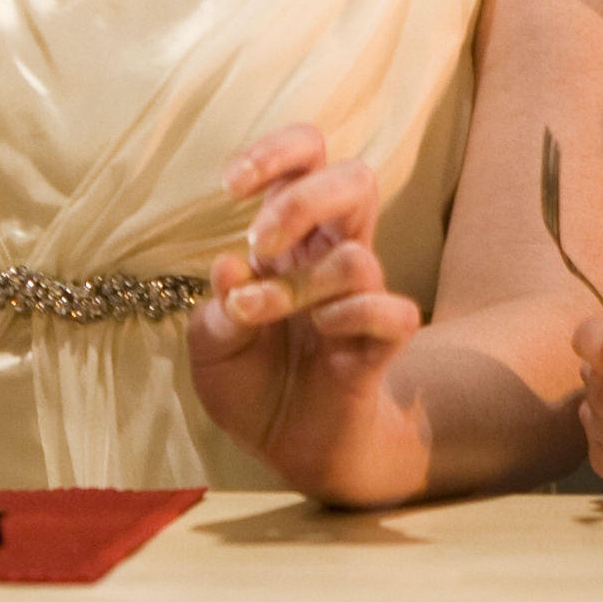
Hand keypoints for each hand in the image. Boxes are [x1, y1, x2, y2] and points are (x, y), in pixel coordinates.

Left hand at [185, 123, 425, 503]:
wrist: (289, 449)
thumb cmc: (250, 383)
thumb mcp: (209, 346)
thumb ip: (215, 308)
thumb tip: (230, 266)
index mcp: (289, 239)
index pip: (308, 158)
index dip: (278, 151)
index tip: (230, 185)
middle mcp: (330, 256)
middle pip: (356, 179)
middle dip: (302, 200)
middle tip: (260, 243)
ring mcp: (361, 299)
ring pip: (356, 257)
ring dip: (294, 286)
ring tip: (253, 316)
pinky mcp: (382, 345)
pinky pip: (393, 311)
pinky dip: (351, 318)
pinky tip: (322, 337)